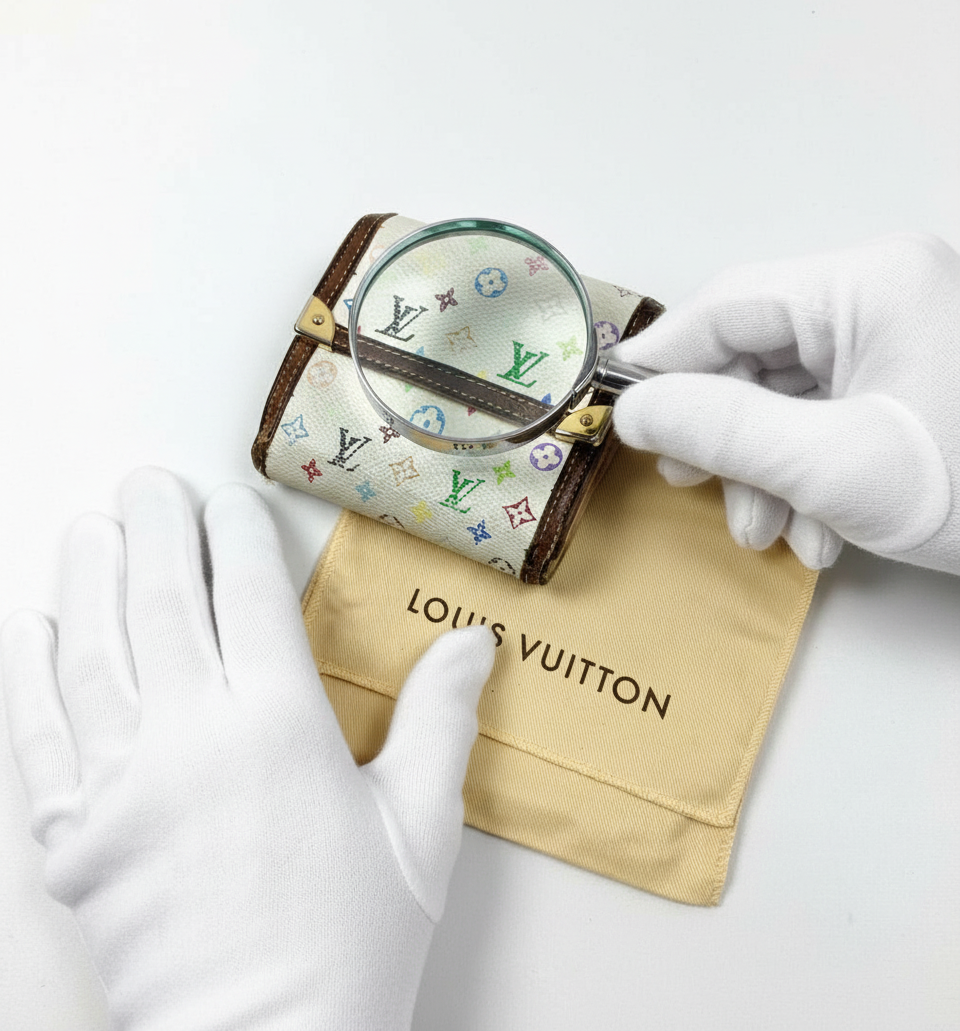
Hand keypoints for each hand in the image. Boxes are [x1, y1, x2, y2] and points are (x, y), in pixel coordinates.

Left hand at [1, 468, 494, 1030]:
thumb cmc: (352, 947)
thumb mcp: (420, 830)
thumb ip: (440, 721)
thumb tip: (471, 642)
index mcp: (281, 729)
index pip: (252, 599)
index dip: (241, 539)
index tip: (233, 503)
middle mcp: (193, 740)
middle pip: (167, 605)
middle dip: (158, 531)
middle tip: (149, 484)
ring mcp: (122, 787)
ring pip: (96, 652)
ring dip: (91, 579)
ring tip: (89, 527)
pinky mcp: (73, 839)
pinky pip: (41, 733)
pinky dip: (32, 671)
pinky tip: (33, 624)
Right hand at [612, 233, 959, 574]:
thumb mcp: (837, 466)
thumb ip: (723, 432)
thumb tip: (635, 412)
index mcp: (869, 283)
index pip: (730, 304)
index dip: (664, 360)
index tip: (616, 409)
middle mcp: (882, 298)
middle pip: (756, 355)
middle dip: (725, 435)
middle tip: (694, 484)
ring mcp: (900, 343)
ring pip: (788, 398)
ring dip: (765, 472)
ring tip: (769, 531)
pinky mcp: (911, 387)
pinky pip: (828, 420)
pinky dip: (808, 477)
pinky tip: (821, 533)